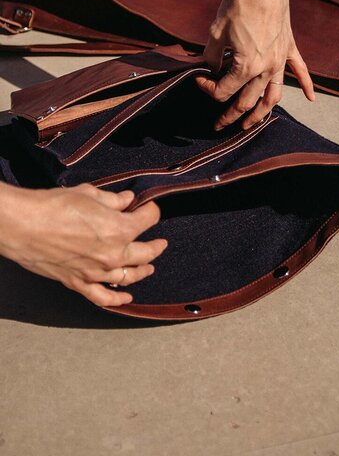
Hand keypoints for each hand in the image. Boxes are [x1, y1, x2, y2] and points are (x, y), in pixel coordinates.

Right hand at [0, 183, 166, 306]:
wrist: (23, 224)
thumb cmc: (54, 206)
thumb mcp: (89, 194)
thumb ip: (113, 200)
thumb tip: (127, 200)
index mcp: (120, 229)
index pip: (148, 219)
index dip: (151, 211)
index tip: (150, 208)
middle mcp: (113, 254)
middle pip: (146, 253)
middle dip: (156, 246)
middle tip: (160, 243)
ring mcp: (96, 271)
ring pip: (129, 276)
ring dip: (142, 271)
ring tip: (149, 267)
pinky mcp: (79, 282)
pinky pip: (103, 296)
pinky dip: (117, 298)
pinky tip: (127, 297)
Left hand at [195, 0, 314, 129]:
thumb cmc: (237, 5)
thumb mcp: (216, 33)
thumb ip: (213, 56)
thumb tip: (212, 68)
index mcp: (246, 67)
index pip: (223, 91)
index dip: (207, 89)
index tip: (198, 80)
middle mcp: (266, 69)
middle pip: (247, 102)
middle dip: (230, 115)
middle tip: (219, 124)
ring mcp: (280, 60)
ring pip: (273, 96)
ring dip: (261, 113)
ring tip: (251, 124)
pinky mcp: (289, 48)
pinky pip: (300, 71)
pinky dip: (306, 85)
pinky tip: (310, 98)